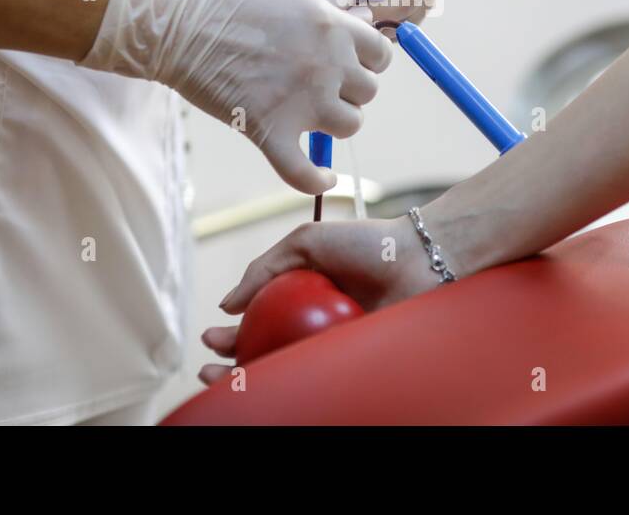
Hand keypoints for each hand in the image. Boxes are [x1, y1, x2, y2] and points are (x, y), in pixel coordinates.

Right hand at [81, 0, 392, 193]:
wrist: (178, 23)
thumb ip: (324, 9)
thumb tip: (351, 23)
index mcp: (334, 29)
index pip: (380, 56)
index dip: (367, 61)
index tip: (349, 63)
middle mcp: (327, 67)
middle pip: (367, 93)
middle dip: (349, 90)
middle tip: (323, 86)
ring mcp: (301, 102)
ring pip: (348, 126)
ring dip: (334, 122)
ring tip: (313, 115)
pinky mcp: (269, 131)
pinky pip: (304, 172)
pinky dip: (315, 180)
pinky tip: (323, 178)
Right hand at [198, 215, 440, 384]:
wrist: (419, 257)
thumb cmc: (368, 244)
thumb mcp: (306, 242)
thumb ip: (264, 268)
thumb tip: (226, 304)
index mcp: (299, 300)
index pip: (256, 324)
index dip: (230, 337)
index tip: (210, 340)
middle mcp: (312, 327)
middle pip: (266, 355)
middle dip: (232, 368)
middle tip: (210, 370)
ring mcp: (333, 347)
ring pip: (289, 373)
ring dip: (255, 381)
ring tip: (228, 380)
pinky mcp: (355, 361)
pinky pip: (322, 377)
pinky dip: (296, 385)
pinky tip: (275, 378)